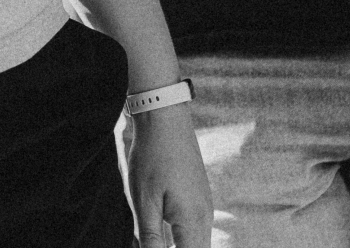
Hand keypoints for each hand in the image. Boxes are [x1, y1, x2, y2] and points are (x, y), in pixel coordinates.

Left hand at [127, 104, 212, 246]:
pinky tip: (160, 230)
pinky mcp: (198, 197)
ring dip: (176, 244)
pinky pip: (192, 227)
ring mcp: (204, 205)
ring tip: (153, 236)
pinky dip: (179, 236)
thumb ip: (151, 238)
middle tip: (150, 239)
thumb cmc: (152, 155)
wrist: (164, 116)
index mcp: (194, 221)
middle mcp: (205, 216)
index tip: (154, 245)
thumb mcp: (144, 201)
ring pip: (195, 242)